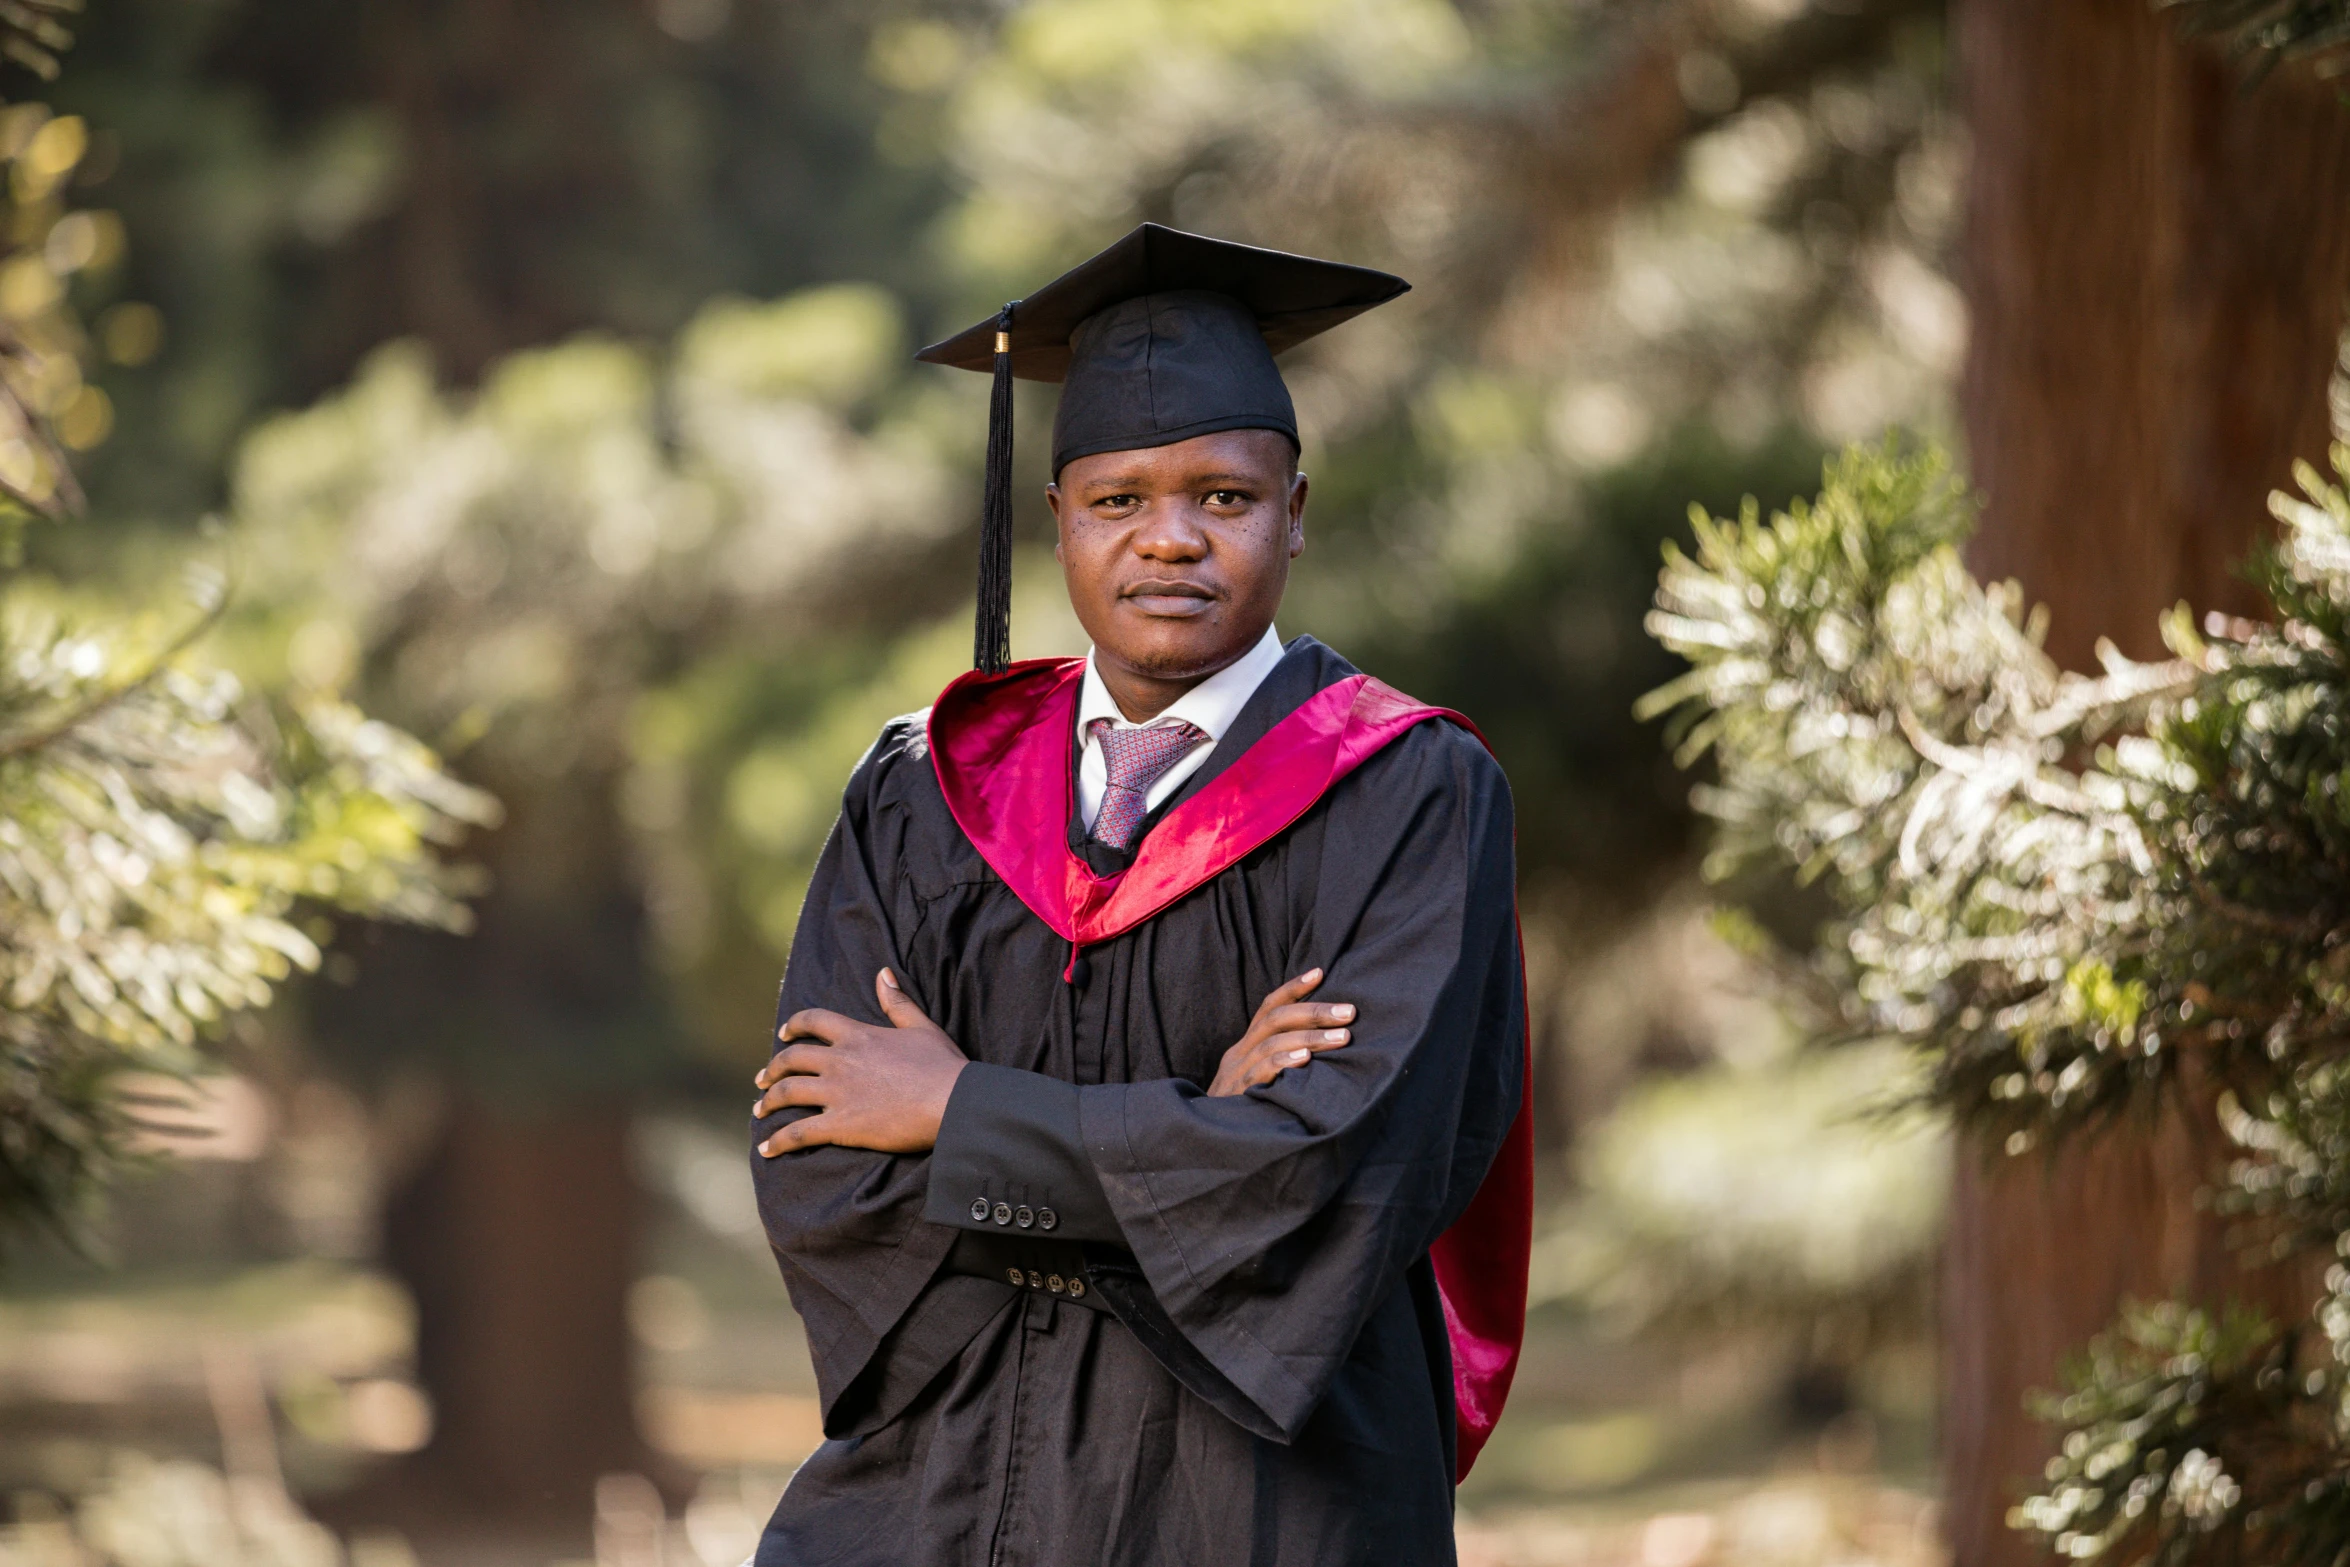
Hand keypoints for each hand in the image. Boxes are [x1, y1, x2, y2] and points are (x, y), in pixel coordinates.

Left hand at [754, 969, 968, 1155]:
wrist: (953, 1102)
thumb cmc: (942, 1065)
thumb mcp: (921, 1026)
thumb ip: (897, 1001)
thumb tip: (883, 973)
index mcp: (858, 1035)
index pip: (814, 1021)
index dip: (794, 1026)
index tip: (783, 1035)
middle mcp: (840, 1060)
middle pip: (791, 1059)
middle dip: (773, 1069)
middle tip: (763, 1080)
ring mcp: (837, 1093)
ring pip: (787, 1093)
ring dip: (768, 1102)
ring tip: (759, 1110)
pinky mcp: (839, 1125)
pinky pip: (797, 1133)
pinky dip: (777, 1141)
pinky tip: (765, 1149)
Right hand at [1206, 968, 1355, 1096]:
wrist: (1207, 1143)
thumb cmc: (1243, 1111)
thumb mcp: (1259, 1080)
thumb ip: (1280, 1061)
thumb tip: (1323, 1048)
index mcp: (1245, 1046)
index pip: (1268, 1007)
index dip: (1293, 989)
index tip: (1320, 972)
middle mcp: (1239, 1054)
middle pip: (1274, 1019)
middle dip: (1314, 1012)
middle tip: (1349, 1012)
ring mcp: (1236, 1073)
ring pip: (1272, 1043)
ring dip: (1310, 1037)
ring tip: (1342, 1037)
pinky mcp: (1238, 1094)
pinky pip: (1260, 1072)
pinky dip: (1283, 1061)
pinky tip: (1306, 1058)